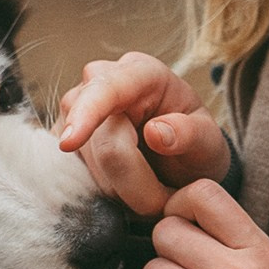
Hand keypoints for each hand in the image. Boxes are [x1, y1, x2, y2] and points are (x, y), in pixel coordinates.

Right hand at [55, 52, 229, 216]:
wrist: (178, 160)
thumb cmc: (194, 145)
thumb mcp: (209, 142)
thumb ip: (189, 134)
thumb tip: (155, 132)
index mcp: (142, 72)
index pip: (107, 89)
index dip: (87, 115)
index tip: (69, 143)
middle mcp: (100, 81)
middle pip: (101, 144)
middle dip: (134, 183)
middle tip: (163, 196)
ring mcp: (74, 108)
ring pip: (85, 167)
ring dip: (118, 191)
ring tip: (146, 187)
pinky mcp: (59, 135)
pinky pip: (70, 175)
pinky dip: (98, 192)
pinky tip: (120, 186)